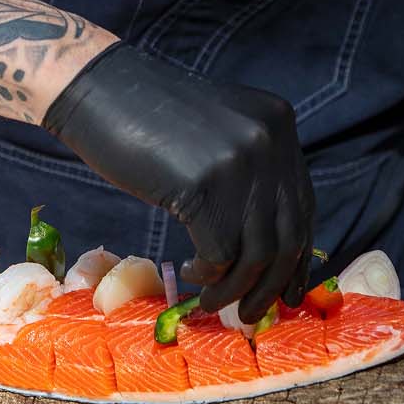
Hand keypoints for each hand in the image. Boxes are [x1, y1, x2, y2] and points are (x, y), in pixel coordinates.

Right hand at [41, 43, 314, 322]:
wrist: (99, 89)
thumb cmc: (149, 116)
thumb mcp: (219, 131)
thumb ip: (250, 169)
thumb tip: (272, 245)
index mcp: (278, 121)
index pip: (303, 206)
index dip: (297, 256)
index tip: (287, 290)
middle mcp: (269, 139)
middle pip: (288, 235)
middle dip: (271, 285)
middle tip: (251, 314)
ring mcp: (239, 160)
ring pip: (256, 253)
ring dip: (234, 290)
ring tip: (210, 301)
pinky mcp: (203, 184)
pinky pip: (220, 254)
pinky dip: (207, 276)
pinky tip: (189, 273)